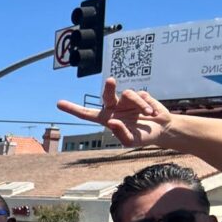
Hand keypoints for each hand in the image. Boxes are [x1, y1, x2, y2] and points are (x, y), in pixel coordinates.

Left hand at [57, 77, 172, 148]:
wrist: (162, 130)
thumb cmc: (143, 137)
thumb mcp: (131, 141)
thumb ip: (120, 133)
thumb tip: (111, 122)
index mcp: (107, 119)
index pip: (87, 114)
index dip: (73, 109)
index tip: (59, 103)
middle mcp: (114, 108)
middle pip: (107, 95)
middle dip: (109, 87)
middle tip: (111, 80)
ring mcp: (126, 101)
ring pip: (128, 94)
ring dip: (140, 105)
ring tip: (148, 115)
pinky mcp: (139, 95)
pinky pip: (141, 96)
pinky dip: (147, 105)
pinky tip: (152, 113)